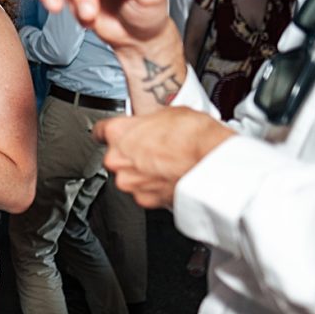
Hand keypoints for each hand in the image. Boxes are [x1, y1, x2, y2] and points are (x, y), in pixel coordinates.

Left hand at [94, 107, 234, 208]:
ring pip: (130, 176)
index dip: (111, 132)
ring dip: (143, 172)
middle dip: (131, 153)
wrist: (214, 164)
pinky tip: (170, 176)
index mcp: (118, 133)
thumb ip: (149, 122)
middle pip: (116, 156)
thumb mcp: (169, 113)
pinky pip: (145, 192)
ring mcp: (130, 182)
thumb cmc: (195, 137)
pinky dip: (154, 186)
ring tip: (166, 163)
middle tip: (154, 148)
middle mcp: (118, 160)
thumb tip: (151, 124)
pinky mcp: (145, 200)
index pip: (101, 131)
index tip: (115, 133)